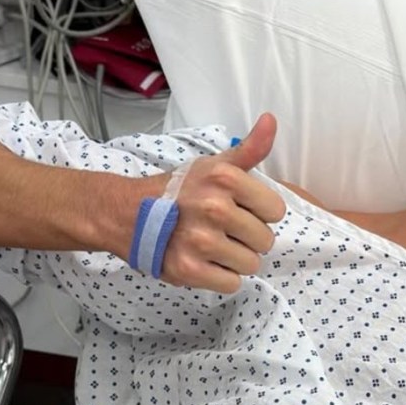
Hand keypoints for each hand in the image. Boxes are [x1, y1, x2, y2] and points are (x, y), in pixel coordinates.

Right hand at [159, 114, 286, 291]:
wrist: (130, 214)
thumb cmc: (180, 191)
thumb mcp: (214, 165)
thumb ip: (250, 148)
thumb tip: (271, 120)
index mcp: (225, 179)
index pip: (275, 210)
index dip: (259, 212)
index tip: (239, 209)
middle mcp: (214, 208)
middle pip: (265, 240)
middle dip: (247, 238)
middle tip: (222, 230)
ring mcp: (201, 241)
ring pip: (251, 264)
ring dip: (235, 259)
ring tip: (213, 246)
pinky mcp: (189, 269)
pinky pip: (231, 283)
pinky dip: (221, 277)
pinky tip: (205, 262)